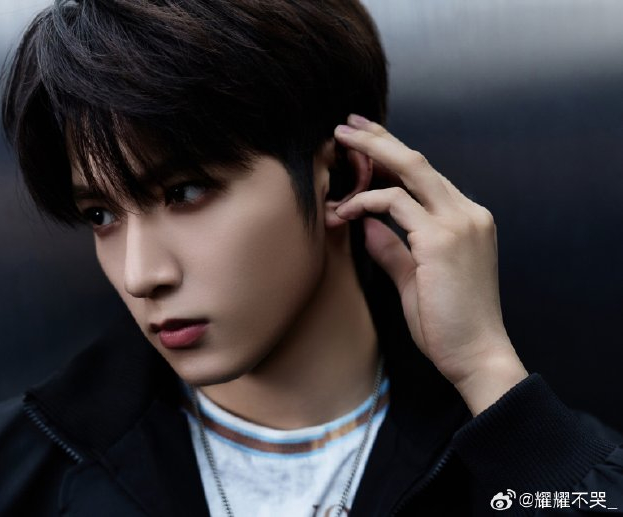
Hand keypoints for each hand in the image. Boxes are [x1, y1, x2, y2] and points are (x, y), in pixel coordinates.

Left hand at [334, 114, 526, 413]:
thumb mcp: (415, 279)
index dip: (393, 156)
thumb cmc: (448, 323)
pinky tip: (342, 210)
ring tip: (339, 143)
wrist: (476, 356)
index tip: (365, 142)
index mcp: (466, 221)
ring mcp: (458, 223)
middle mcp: (467, 213)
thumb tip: (367, 224)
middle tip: (347, 123)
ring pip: (410, 170)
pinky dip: (366, 201)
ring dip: (370, 155)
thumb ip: (393, 248)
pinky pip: (396, 204)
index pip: (425, 178)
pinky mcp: (441, 239)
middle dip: (380, 138)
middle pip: (418, 162)